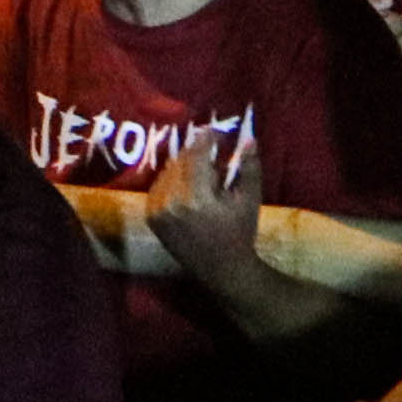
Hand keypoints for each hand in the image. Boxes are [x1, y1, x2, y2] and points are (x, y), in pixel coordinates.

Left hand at [143, 124, 265, 287]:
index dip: (205, 139)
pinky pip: (159, 186)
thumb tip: (249, 138)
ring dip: (184, 164)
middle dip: (196, 151)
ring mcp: (158, 211)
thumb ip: (249, 167)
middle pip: (180, 160)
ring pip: (168, 171)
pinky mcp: (152, 218)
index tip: (214, 131)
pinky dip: (172, 179)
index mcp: (198, 198)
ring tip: (202, 170)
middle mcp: (172, 203)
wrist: (222, 270)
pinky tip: (187, 183)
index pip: (195, 155)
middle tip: (210, 149)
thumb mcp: (250, 199)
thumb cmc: (240, 233)